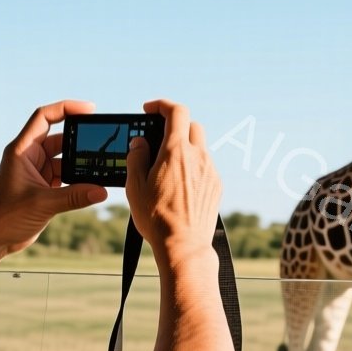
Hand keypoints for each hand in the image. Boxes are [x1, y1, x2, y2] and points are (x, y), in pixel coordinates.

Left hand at [0, 100, 107, 253]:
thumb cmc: (5, 217)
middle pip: (60, 138)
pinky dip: (79, 179)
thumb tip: (102, 191)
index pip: (45, 117)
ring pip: (65, 159)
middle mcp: (29, 157)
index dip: (66, 108)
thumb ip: (74, 197)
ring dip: (81, 163)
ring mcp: (37, 172)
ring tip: (101, 164)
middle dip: (80, 139)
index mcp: (22, 150)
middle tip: (102, 140)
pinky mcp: (43, 187)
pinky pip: (66, 176)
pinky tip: (93, 184)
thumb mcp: (43, 203)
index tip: (89, 110)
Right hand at [125, 99, 221, 266]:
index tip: (149, 110)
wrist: (183, 245)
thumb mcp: (135, 186)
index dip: (162, 105)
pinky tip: (179, 185)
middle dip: (175, 126)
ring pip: (200, 147)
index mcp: (176, 151)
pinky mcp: (217, 186)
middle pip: (191, 125)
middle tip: (158, 139)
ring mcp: (210, 171)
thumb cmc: (156, 217)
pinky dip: (193, 166)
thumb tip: (140, 142)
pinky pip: (205, 166)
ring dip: (184, 148)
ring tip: (166, 168)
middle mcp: (198, 156)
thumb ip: (136, 157)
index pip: (176, 111)